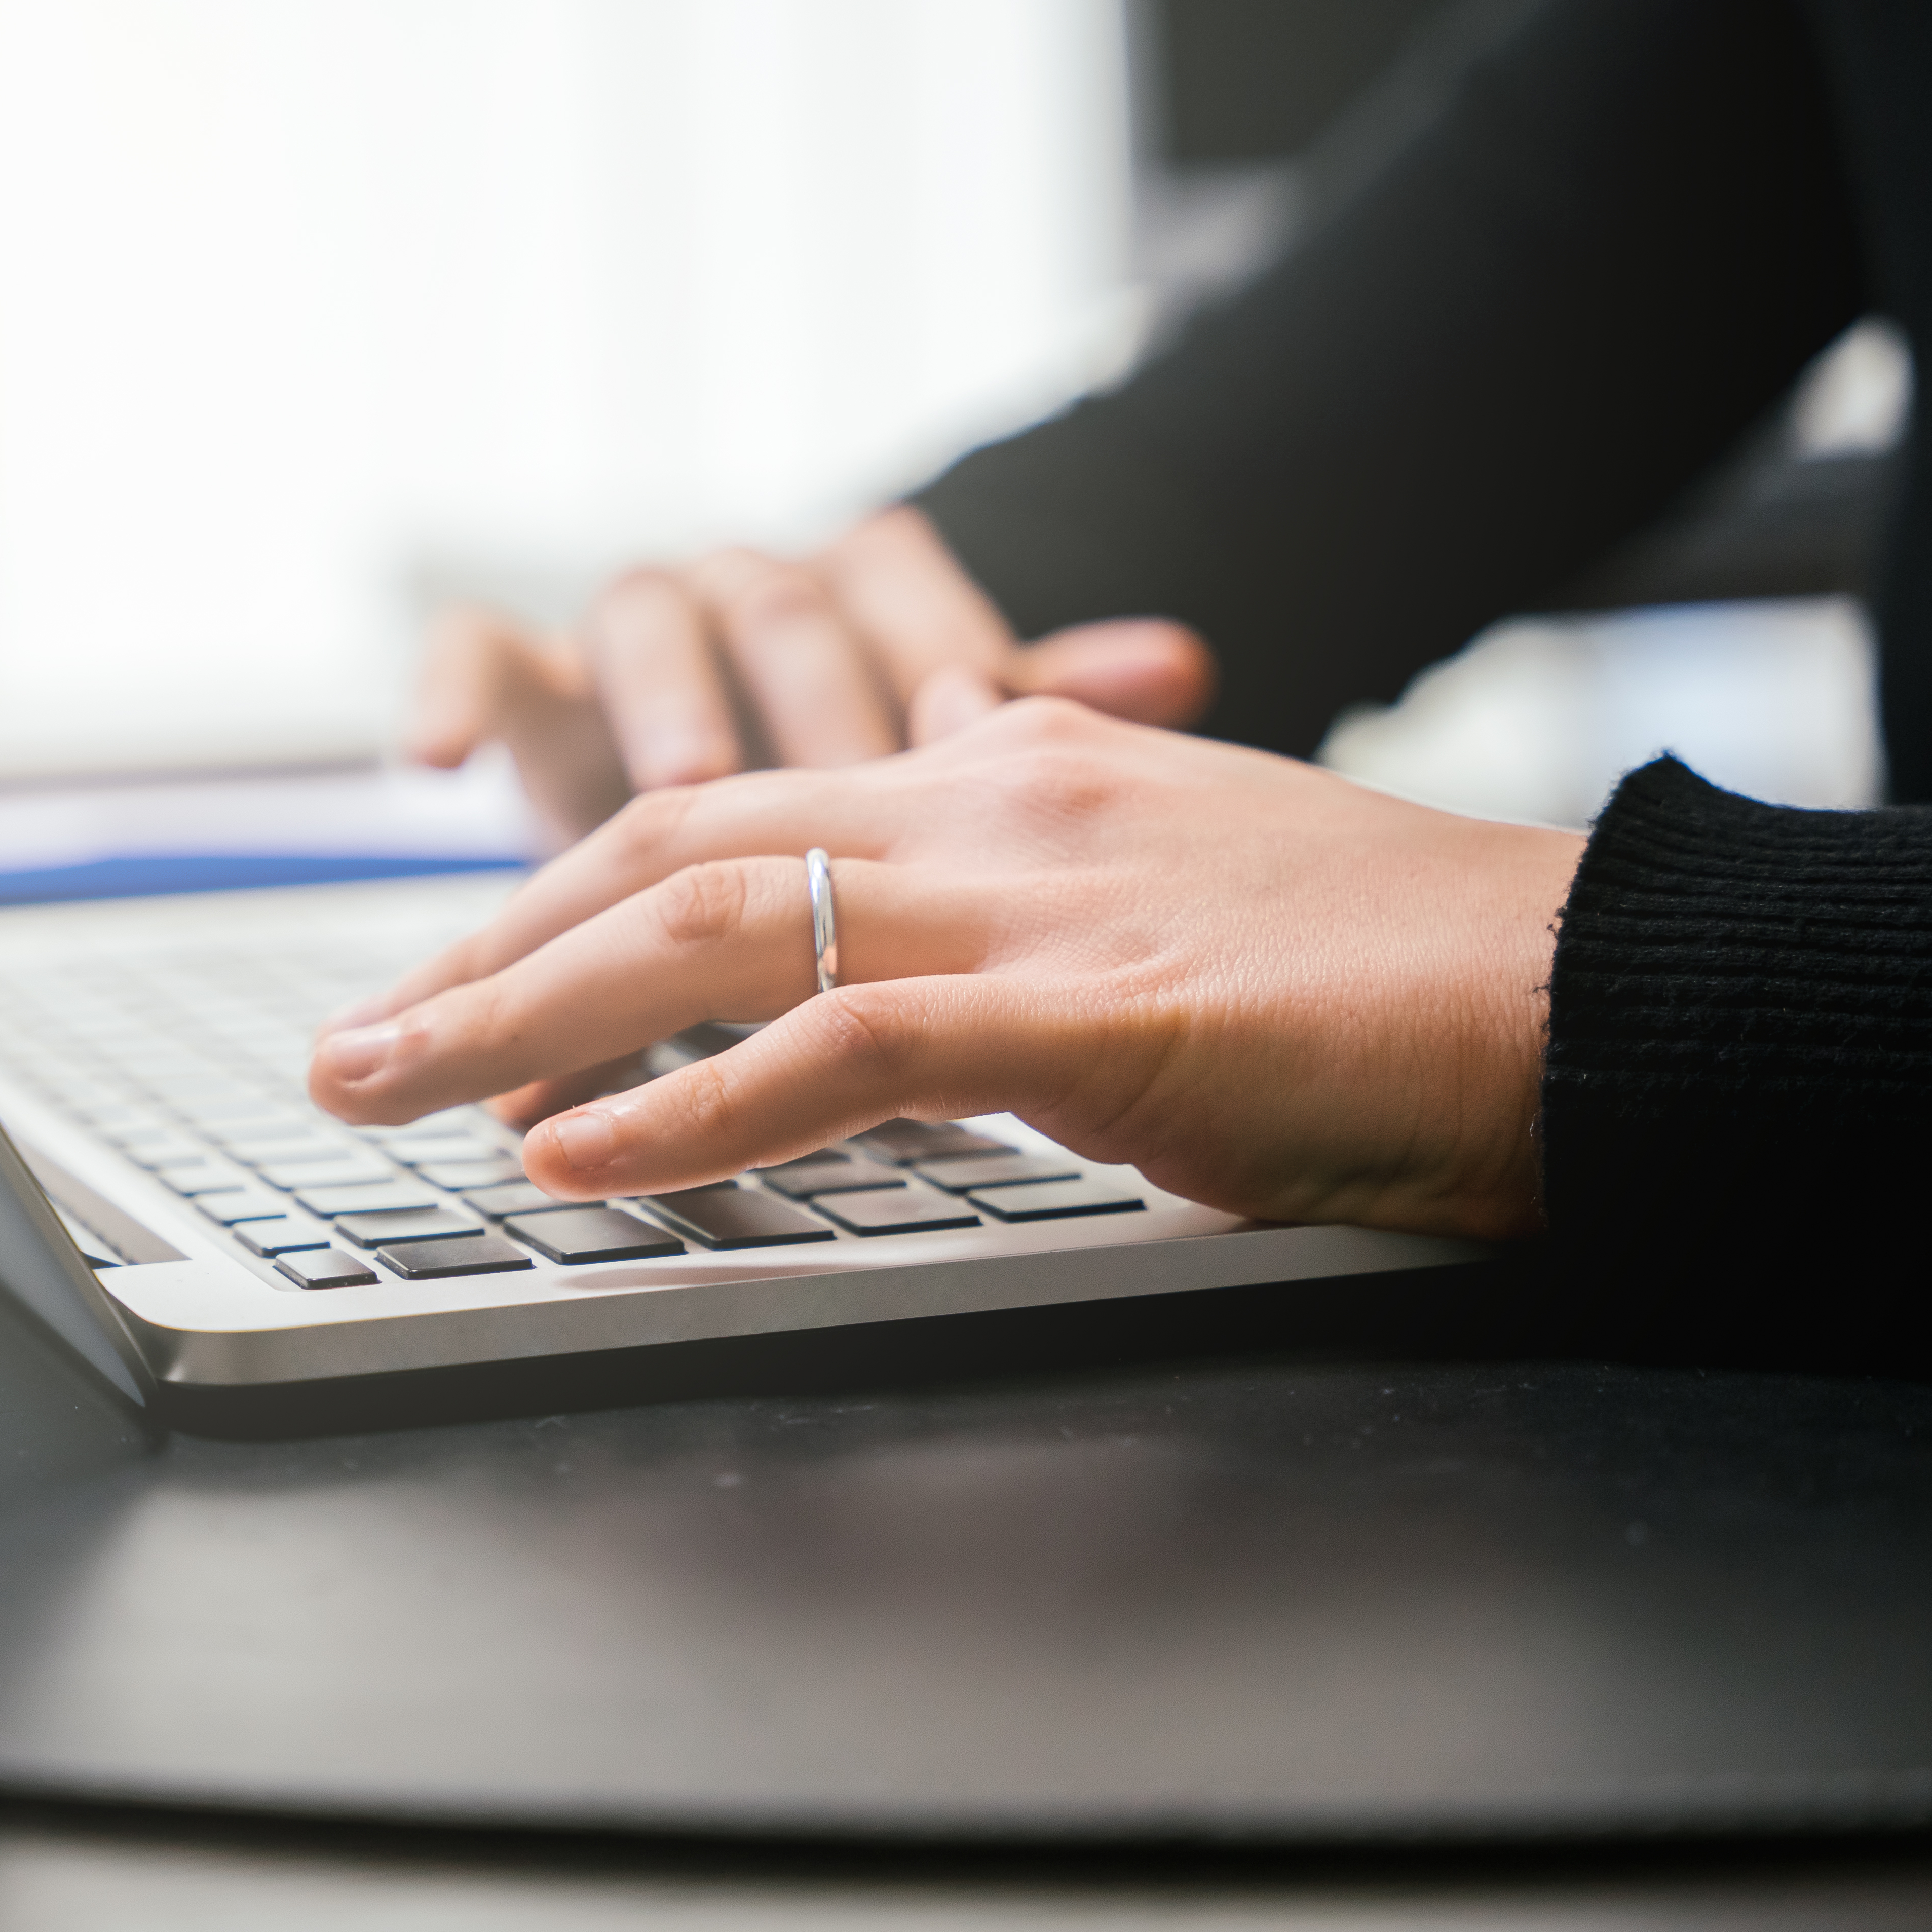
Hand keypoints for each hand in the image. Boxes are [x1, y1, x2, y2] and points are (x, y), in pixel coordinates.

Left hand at [314, 699, 1586, 1240]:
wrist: (1579, 987)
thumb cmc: (1395, 985)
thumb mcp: (1171, 914)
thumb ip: (1028, 928)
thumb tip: (920, 1007)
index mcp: (1010, 769)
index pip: (736, 814)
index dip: (571, 893)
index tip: (467, 978)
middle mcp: (995, 800)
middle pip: (673, 848)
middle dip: (486, 950)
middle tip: (352, 1041)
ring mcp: (1037, 895)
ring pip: (709, 925)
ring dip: (516, 1019)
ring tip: (379, 1091)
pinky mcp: (1091, 1009)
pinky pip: (837, 1049)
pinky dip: (684, 1112)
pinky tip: (573, 1162)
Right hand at [406, 506, 1217, 844]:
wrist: (767, 843)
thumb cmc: (885, 813)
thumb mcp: (987, 778)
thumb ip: (1055, 725)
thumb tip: (1181, 656)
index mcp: (866, 597)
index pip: (899, 575)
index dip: (925, 639)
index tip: (965, 715)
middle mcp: (745, 598)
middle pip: (773, 604)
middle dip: (801, 689)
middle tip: (845, 774)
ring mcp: (630, 635)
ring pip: (639, 614)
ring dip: (663, 695)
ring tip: (684, 785)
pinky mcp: (526, 682)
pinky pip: (476, 657)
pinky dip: (449, 692)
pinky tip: (430, 759)